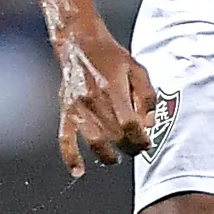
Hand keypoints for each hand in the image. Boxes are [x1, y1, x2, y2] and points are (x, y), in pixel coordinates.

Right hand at [54, 26, 158, 176]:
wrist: (79, 42)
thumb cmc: (110, 56)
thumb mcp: (137, 69)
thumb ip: (147, 96)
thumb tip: (149, 123)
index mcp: (113, 89)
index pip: (130, 125)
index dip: (141, 138)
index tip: (147, 142)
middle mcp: (94, 100)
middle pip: (114, 136)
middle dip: (129, 147)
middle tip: (137, 149)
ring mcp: (77, 107)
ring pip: (93, 142)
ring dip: (107, 156)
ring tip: (115, 158)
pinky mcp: (65, 110)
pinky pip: (64, 138)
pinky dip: (70, 157)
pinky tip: (78, 171)